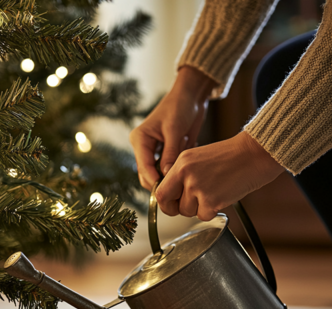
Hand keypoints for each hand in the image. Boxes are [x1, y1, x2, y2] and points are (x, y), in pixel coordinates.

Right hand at [130, 66, 217, 189]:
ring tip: (184, 160)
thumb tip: (167, 175)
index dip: (153, 180)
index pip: (143, 166)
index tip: (166, 189)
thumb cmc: (180, 106)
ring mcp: (154, 151)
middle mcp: (143, 147)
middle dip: (162, 180)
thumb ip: (170, 153)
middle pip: (148, 174)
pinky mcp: (165, 153)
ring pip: (158, 173)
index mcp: (139, 139)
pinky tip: (187, 153)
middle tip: (179, 184)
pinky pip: (169, 167)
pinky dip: (177, 166)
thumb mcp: (175, 130)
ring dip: (171, 172)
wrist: (191, 95)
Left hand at [156, 131, 284, 220]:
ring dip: (198, 209)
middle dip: (175, 209)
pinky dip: (211, 212)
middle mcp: (186, 175)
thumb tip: (171, 195)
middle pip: (168, 204)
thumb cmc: (230, 156)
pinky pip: (203, 216)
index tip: (171, 204)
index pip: (160, 190)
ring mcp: (198, 188)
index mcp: (181, 163)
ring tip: (212, 193)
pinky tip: (221, 197)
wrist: (254, 154)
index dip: (165, 201)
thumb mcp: (197, 158)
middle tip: (188, 206)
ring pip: (187, 212)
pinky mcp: (212, 200)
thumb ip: (182, 175)